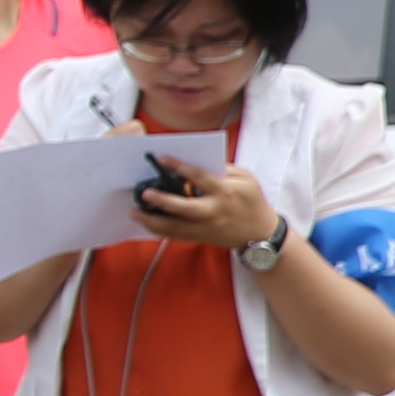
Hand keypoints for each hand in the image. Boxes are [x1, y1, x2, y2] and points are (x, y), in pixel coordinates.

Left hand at [125, 159, 279, 254]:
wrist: (260, 234)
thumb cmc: (252, 200)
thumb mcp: (245, 178)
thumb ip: (222, 168)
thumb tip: (195, 160)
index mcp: (225, 191)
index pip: (199, 176)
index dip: (179, 167)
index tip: (161, 158)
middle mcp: (214, 210)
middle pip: (185, 208)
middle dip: (164, 201)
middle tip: (145, 193)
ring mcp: (206, 227)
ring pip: (176, 227)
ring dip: (153, 220)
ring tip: (134, 212)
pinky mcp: (200, 238)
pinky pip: (175, 236)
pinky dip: (159, 230)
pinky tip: (145, 223)